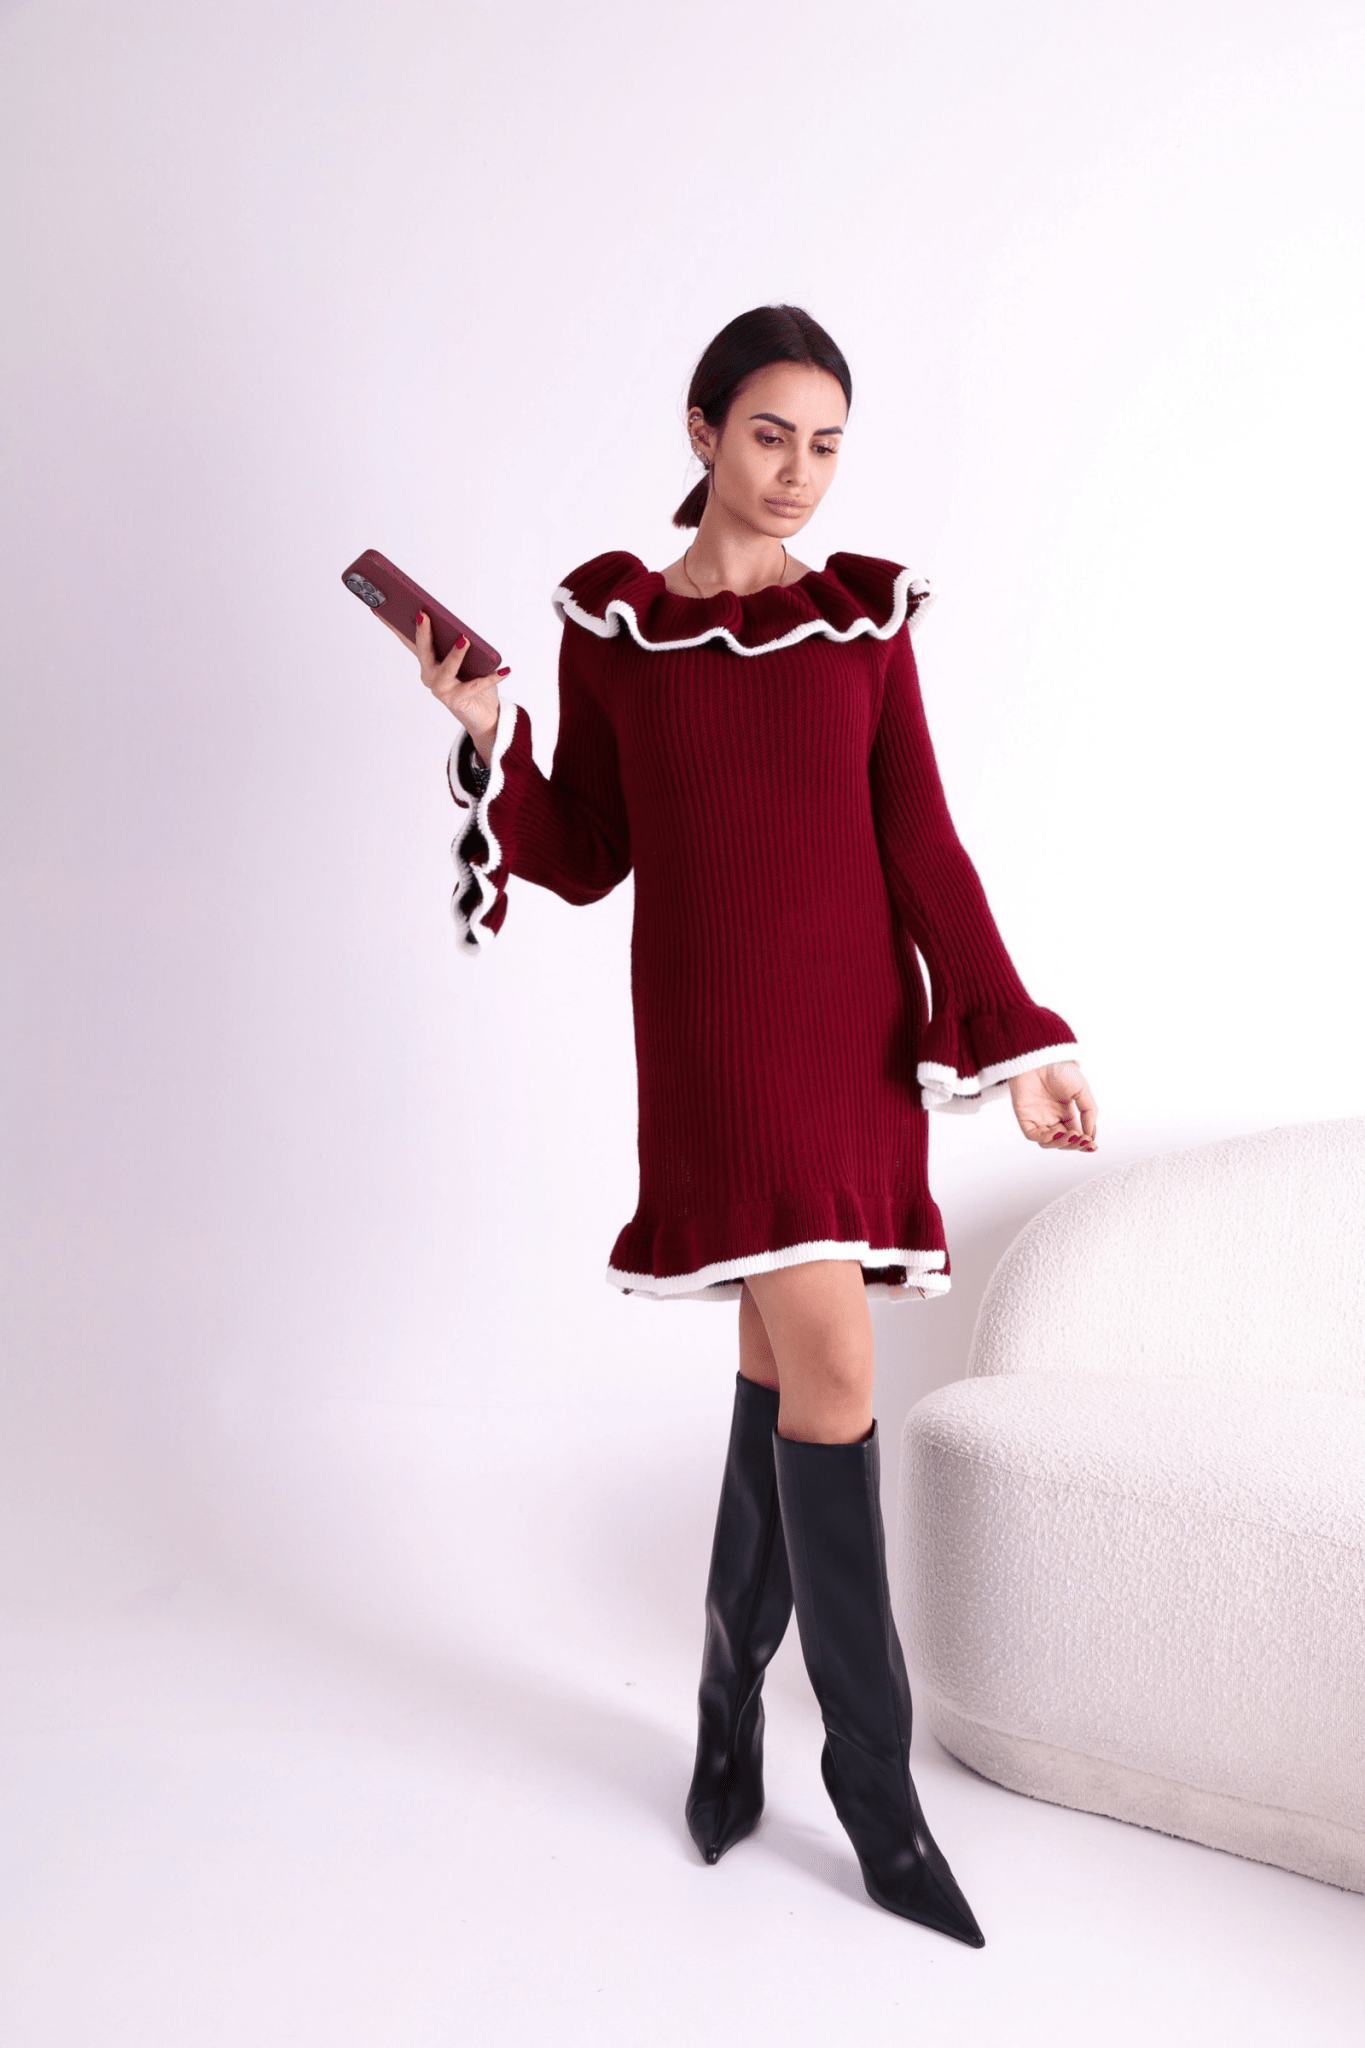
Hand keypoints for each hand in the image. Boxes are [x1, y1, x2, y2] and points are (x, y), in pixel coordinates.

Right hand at [376, 610, 505, 763]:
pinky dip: (492, 677)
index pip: (409, 640)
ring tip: (465, 639)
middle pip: (423, 651)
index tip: (379, 607)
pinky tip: (505, 669)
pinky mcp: (458, 700)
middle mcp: (430, 676)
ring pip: (446, 669)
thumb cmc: (471, 682)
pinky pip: (477, 685)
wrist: (482, 715)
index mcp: (428, 663)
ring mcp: (442, 689)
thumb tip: (461, 629)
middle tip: (422, 614)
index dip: (393, 625)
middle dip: (422, 632)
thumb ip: (458, 644)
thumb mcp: (464, 659)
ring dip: (455, 654)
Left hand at [1009, 1061, 1097, 1151]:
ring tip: (1073, 1135)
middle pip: (1063, 1141)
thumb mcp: (1082, 1090)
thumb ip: (1089, 1112)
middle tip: (1084, 1140)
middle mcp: (1051, 1118)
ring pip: (1049, 1142)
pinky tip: (1058, 1132)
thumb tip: (1091, 1134)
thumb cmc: (1060, 1069)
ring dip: (1062, 1143)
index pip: (1075, 1134)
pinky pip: (1034, 1135)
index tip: (1093, 1145)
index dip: (1084, 1142)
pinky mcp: (1024, 1118)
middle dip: (1075, 1144)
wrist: (1040, 1057)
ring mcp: (1038, 1118)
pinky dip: (1046, 1138)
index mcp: (1065, 1112)